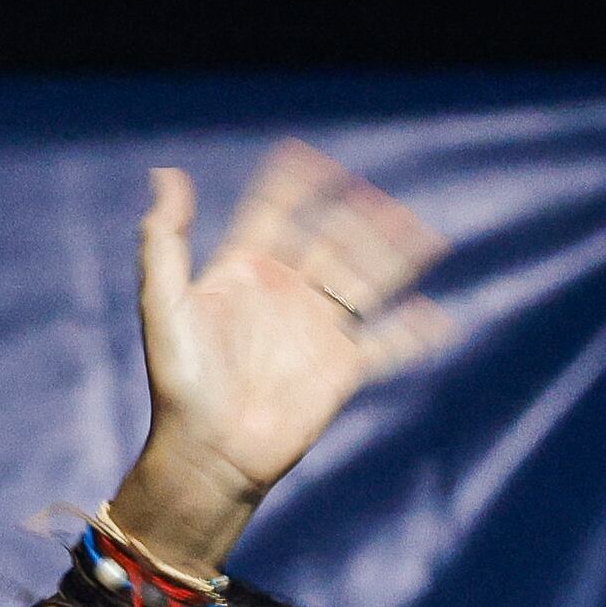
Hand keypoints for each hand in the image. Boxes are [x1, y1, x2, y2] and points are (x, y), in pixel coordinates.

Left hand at [105, 144, 454, 571]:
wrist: (206, 452)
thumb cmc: (178, 382)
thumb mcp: (164, 303)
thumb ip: (165, 239)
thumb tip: (167, 173)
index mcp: (245, 272)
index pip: (275, 214)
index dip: (291, 185)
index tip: (305, 154)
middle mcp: (286, 293)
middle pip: (332, 240)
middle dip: (357, 214)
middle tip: (379, 191)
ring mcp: (317, 329)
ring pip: (367, 279)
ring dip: (396, 255)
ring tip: (427, 232)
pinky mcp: (341, 369)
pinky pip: (386, 344)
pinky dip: (414, 331)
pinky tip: (440, 315)